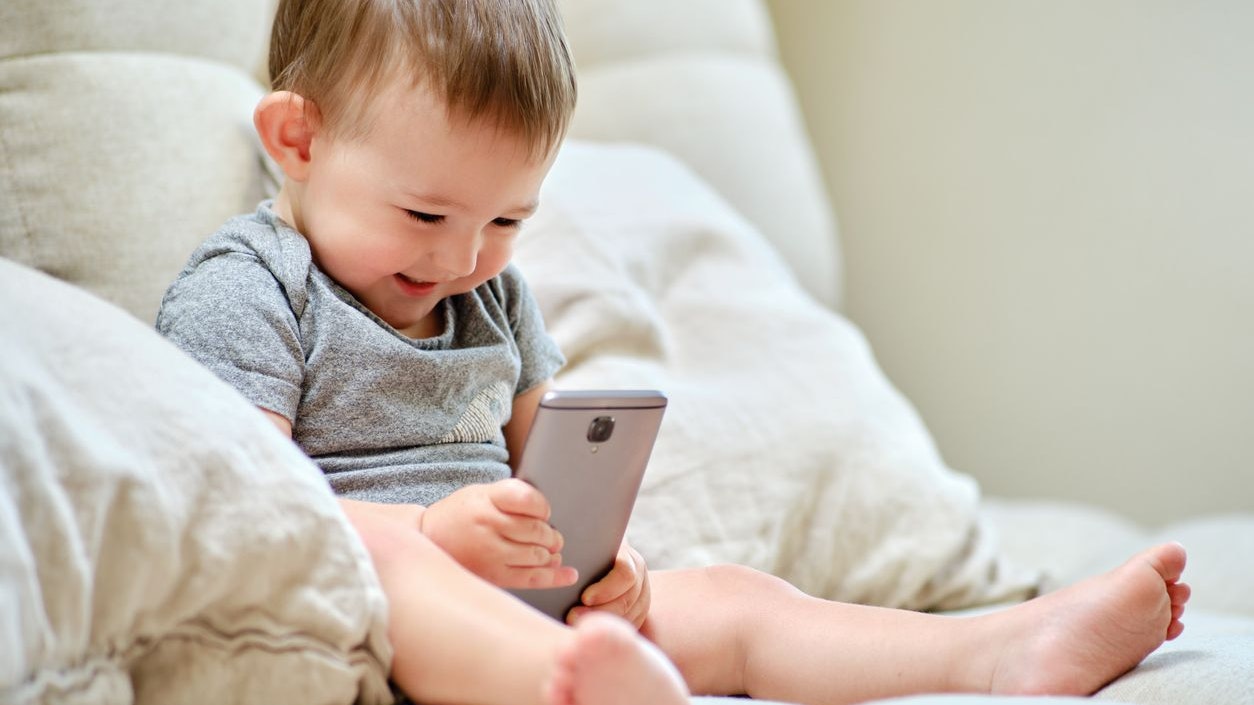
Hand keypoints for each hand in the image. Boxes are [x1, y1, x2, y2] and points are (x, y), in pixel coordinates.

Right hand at [420, 478, 577, 589]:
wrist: (430, 540)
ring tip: (550, 552)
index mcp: (487, 499)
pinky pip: (532, 578)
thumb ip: (513, 497)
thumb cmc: (461, 514)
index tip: (543, 511)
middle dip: (551, 535)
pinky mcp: (494, 576)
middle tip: (552, 537)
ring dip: (551, 554)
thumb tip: (548, 516)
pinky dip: (555, 576)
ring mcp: (491, 553)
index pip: (529, 500)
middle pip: (537, 530)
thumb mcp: (482, 493)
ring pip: (538, 555)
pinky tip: (568, 574)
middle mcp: (488, 525)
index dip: (543, 507)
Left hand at [567, 540, 649, 628]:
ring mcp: (642, 598)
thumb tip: (567, 572)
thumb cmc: (589, 553)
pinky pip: (626, 626)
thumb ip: (584, 558)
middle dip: (598, 611)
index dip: (606, 589)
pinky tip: (587, 630)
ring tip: (575, 625)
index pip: (625, 575)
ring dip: (601, 622)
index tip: (584, 597)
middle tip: (572, 617)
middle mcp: (640, 579)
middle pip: (625, 600)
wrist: (601, 559)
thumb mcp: (588, 550)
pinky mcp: (638, 614)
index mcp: (630, 559)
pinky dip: (607, 628)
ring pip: (627, 616)